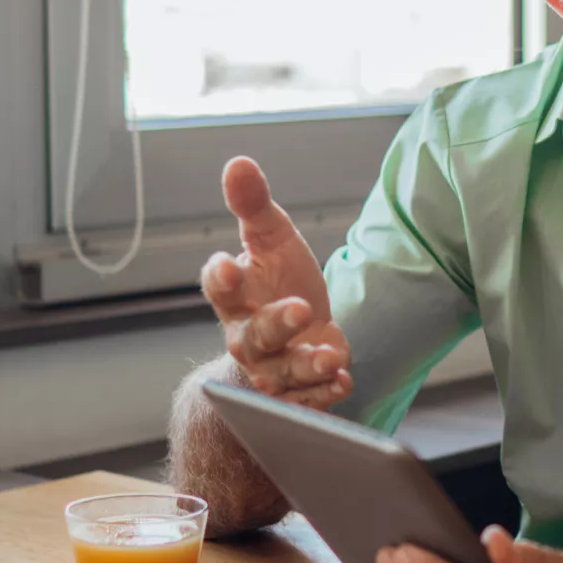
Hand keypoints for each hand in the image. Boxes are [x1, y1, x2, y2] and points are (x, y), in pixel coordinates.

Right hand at [200, 156, 352, 409]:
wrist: (296, 333)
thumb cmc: (278, 281)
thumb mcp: (273, 239)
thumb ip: (254, 206)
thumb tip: (238, 162)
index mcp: (236, 297)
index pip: (220, 287)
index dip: (221, 277)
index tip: (228, 264)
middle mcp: (248, 337)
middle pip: (252, 337)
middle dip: (275, 324)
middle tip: (300, 309)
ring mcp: (272, 368)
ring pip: (281, 373)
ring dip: (306, 366)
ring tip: (330, 356)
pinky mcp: (298, 391)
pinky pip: (306, 400)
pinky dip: (324, 394)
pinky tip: (343, 380)